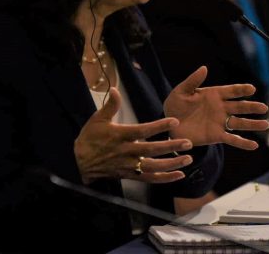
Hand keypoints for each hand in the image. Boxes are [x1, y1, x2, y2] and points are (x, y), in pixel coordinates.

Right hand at [74, 88, 193, 184]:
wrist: (80, 162)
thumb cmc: (90, 138)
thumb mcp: (97, 119)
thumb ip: (110, 105)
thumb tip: (115, 89)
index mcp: (121, 136)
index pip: (143, 130)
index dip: (159, 126)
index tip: (174, 121)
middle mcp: (127, 151)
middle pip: (152, 150)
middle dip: (172, 147)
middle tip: (188, 143)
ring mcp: (129, 165)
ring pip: (154, 166)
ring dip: (172, 164)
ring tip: (188, 159)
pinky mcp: (130, 175)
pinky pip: (149, 178)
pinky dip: (165, 178)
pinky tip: (179, 175)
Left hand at [163, 66, 268, 150]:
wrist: (170, 125)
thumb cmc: (176, 105)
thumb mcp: (181, 91)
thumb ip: (193, 81)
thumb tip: (204, 68)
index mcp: (214, 94)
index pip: (231, 91)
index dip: (241, 89)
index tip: (251, 89)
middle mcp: (220, 108)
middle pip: (239, 107)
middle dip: (252, 107)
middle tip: (264, 108)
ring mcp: (220, 122)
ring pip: (239, 123)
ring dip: (253, 124)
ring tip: (266, 125)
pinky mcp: (216, 136)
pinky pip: (232, 139)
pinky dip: (243, 143)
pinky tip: (254, 146)